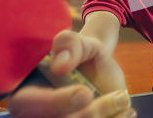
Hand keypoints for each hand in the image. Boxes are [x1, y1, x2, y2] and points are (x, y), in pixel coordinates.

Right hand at [8, 30, 135, 117]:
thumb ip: (68, 44)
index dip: (57, 103)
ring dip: (104, 117)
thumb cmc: (81, 55)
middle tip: (117, 96)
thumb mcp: (79, 41)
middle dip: (90, 113)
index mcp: (25, 92)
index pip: (28, 105)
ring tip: (122, 98)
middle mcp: (37, 114)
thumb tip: (60, 64)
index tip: (85, 93)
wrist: (97, 69)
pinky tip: (126, 111)